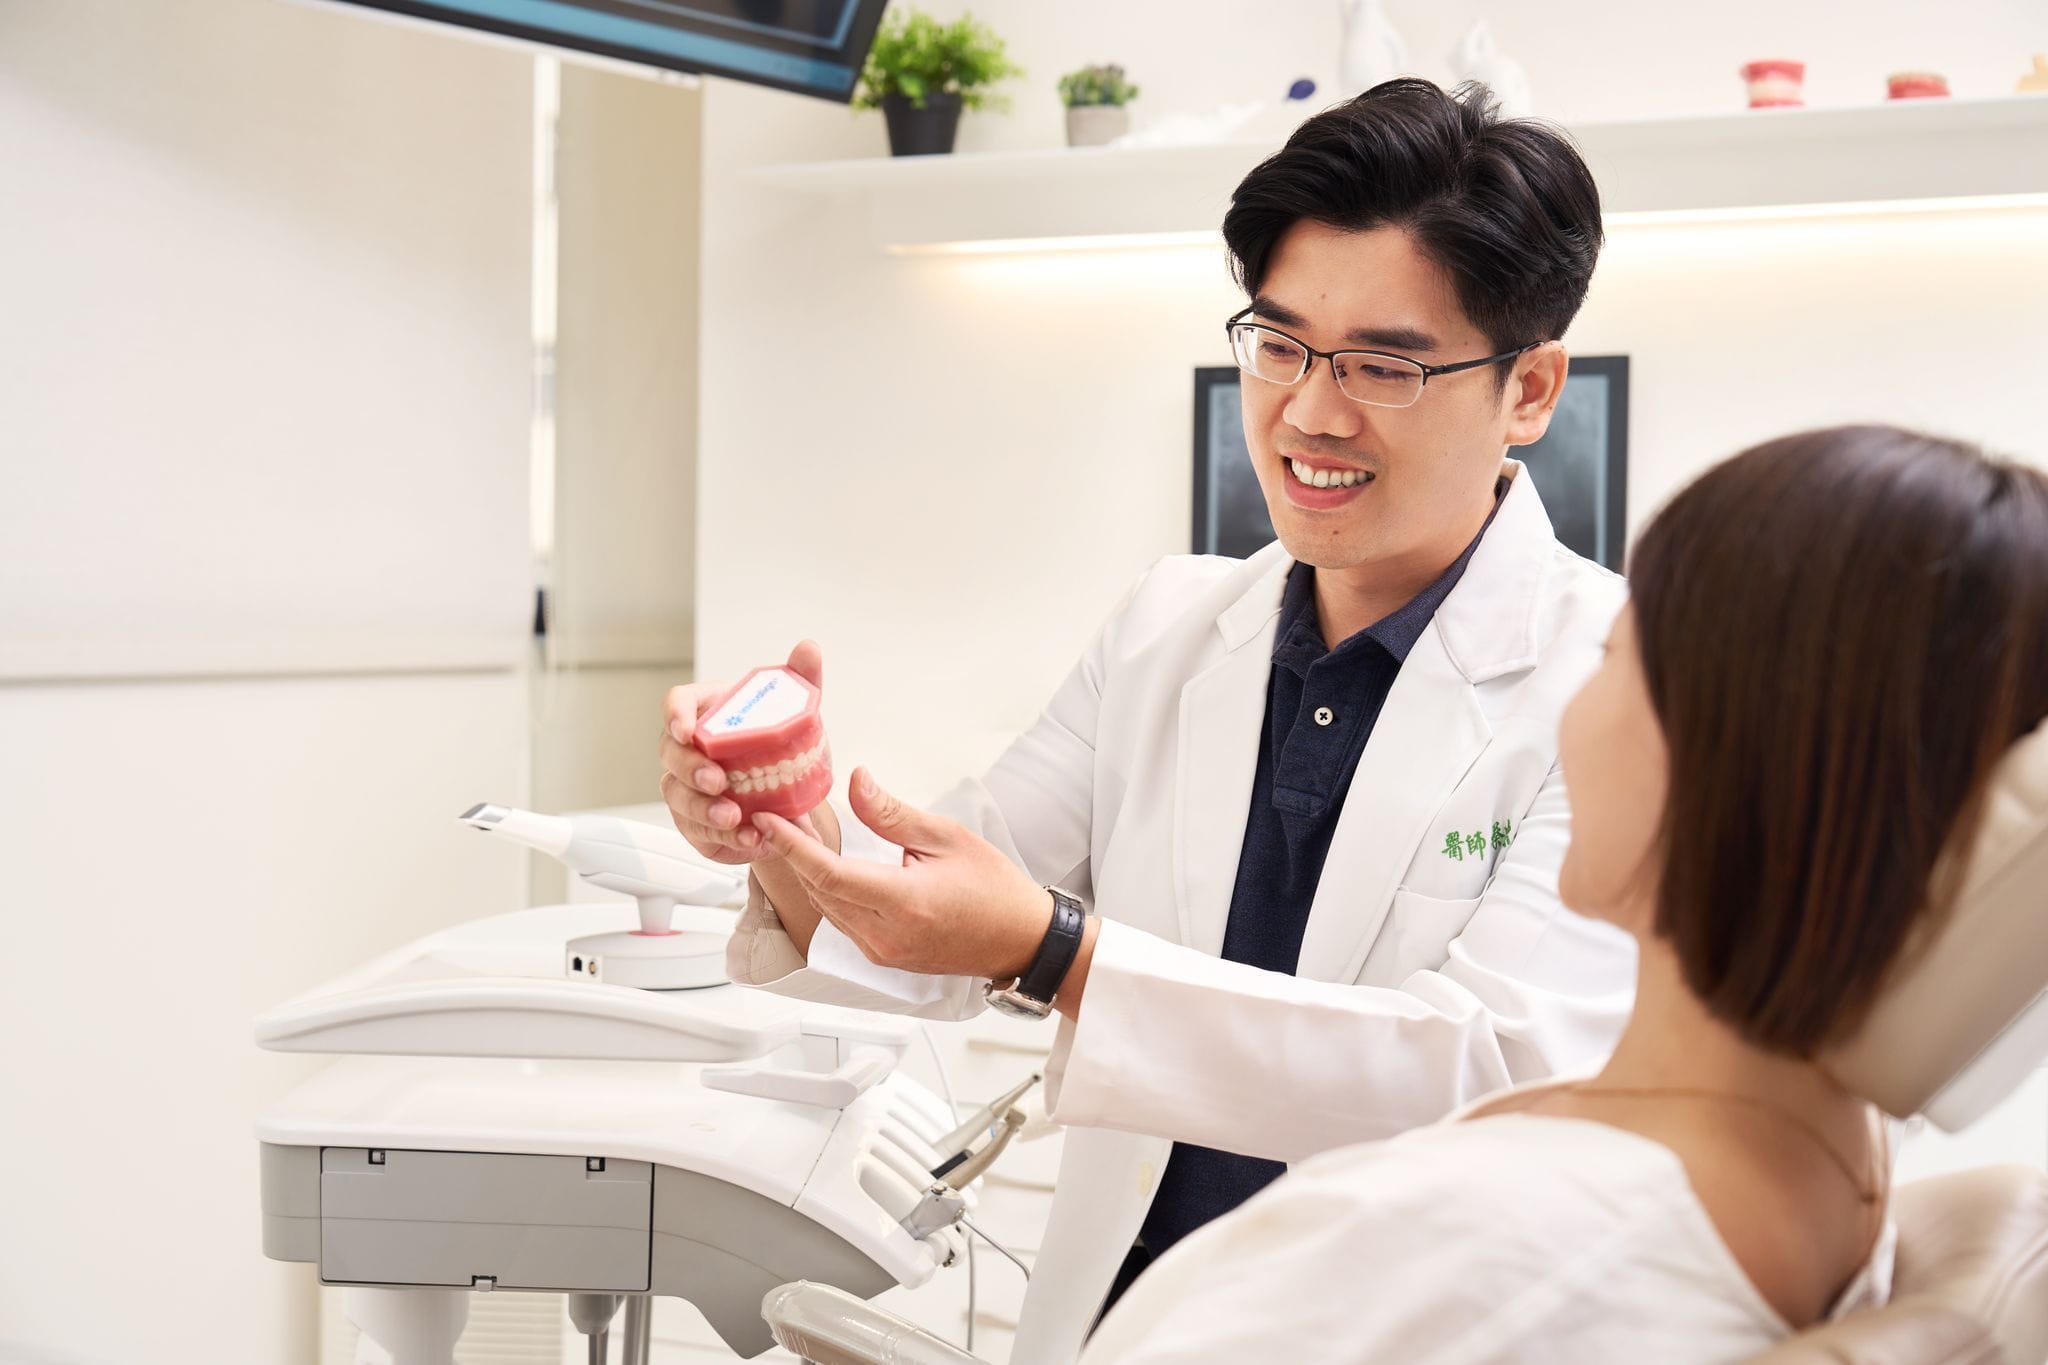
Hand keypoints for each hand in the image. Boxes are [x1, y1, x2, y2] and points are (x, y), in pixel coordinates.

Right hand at [659, 641, 833, 864]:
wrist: (789, 793)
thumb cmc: (780, 744)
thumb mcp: (796, 712)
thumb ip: (801, 680)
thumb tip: (809, 648)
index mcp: (707, 715)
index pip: (677, 705)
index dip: (675, 716)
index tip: (687, 730)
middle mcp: (689, 751)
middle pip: (670, 755)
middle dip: (689, 769)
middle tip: (717, 781)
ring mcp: (688, 788)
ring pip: (678, 798)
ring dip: (704, 809)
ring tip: (735, 817)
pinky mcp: (697, 823)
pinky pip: (699, 832)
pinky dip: (725, 838)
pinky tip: (750, 839)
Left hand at [753, 767, 1053, 980]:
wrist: (1021, 940)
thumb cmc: (995, 889)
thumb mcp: (947, 837)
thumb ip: (892, 814)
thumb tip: (856, 782)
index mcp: (905, 904)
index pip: (830, 874)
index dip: (793, 846)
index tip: (769, 820)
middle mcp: (886, 936)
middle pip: (819, 890)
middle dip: (794, 852)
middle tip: (781, 813)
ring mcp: (882, 952)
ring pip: (826, 907)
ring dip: (808, 872)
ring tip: (799, 832)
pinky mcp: (882, 957)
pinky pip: (841, 921)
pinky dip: (828, 890)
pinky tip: (827, 864)